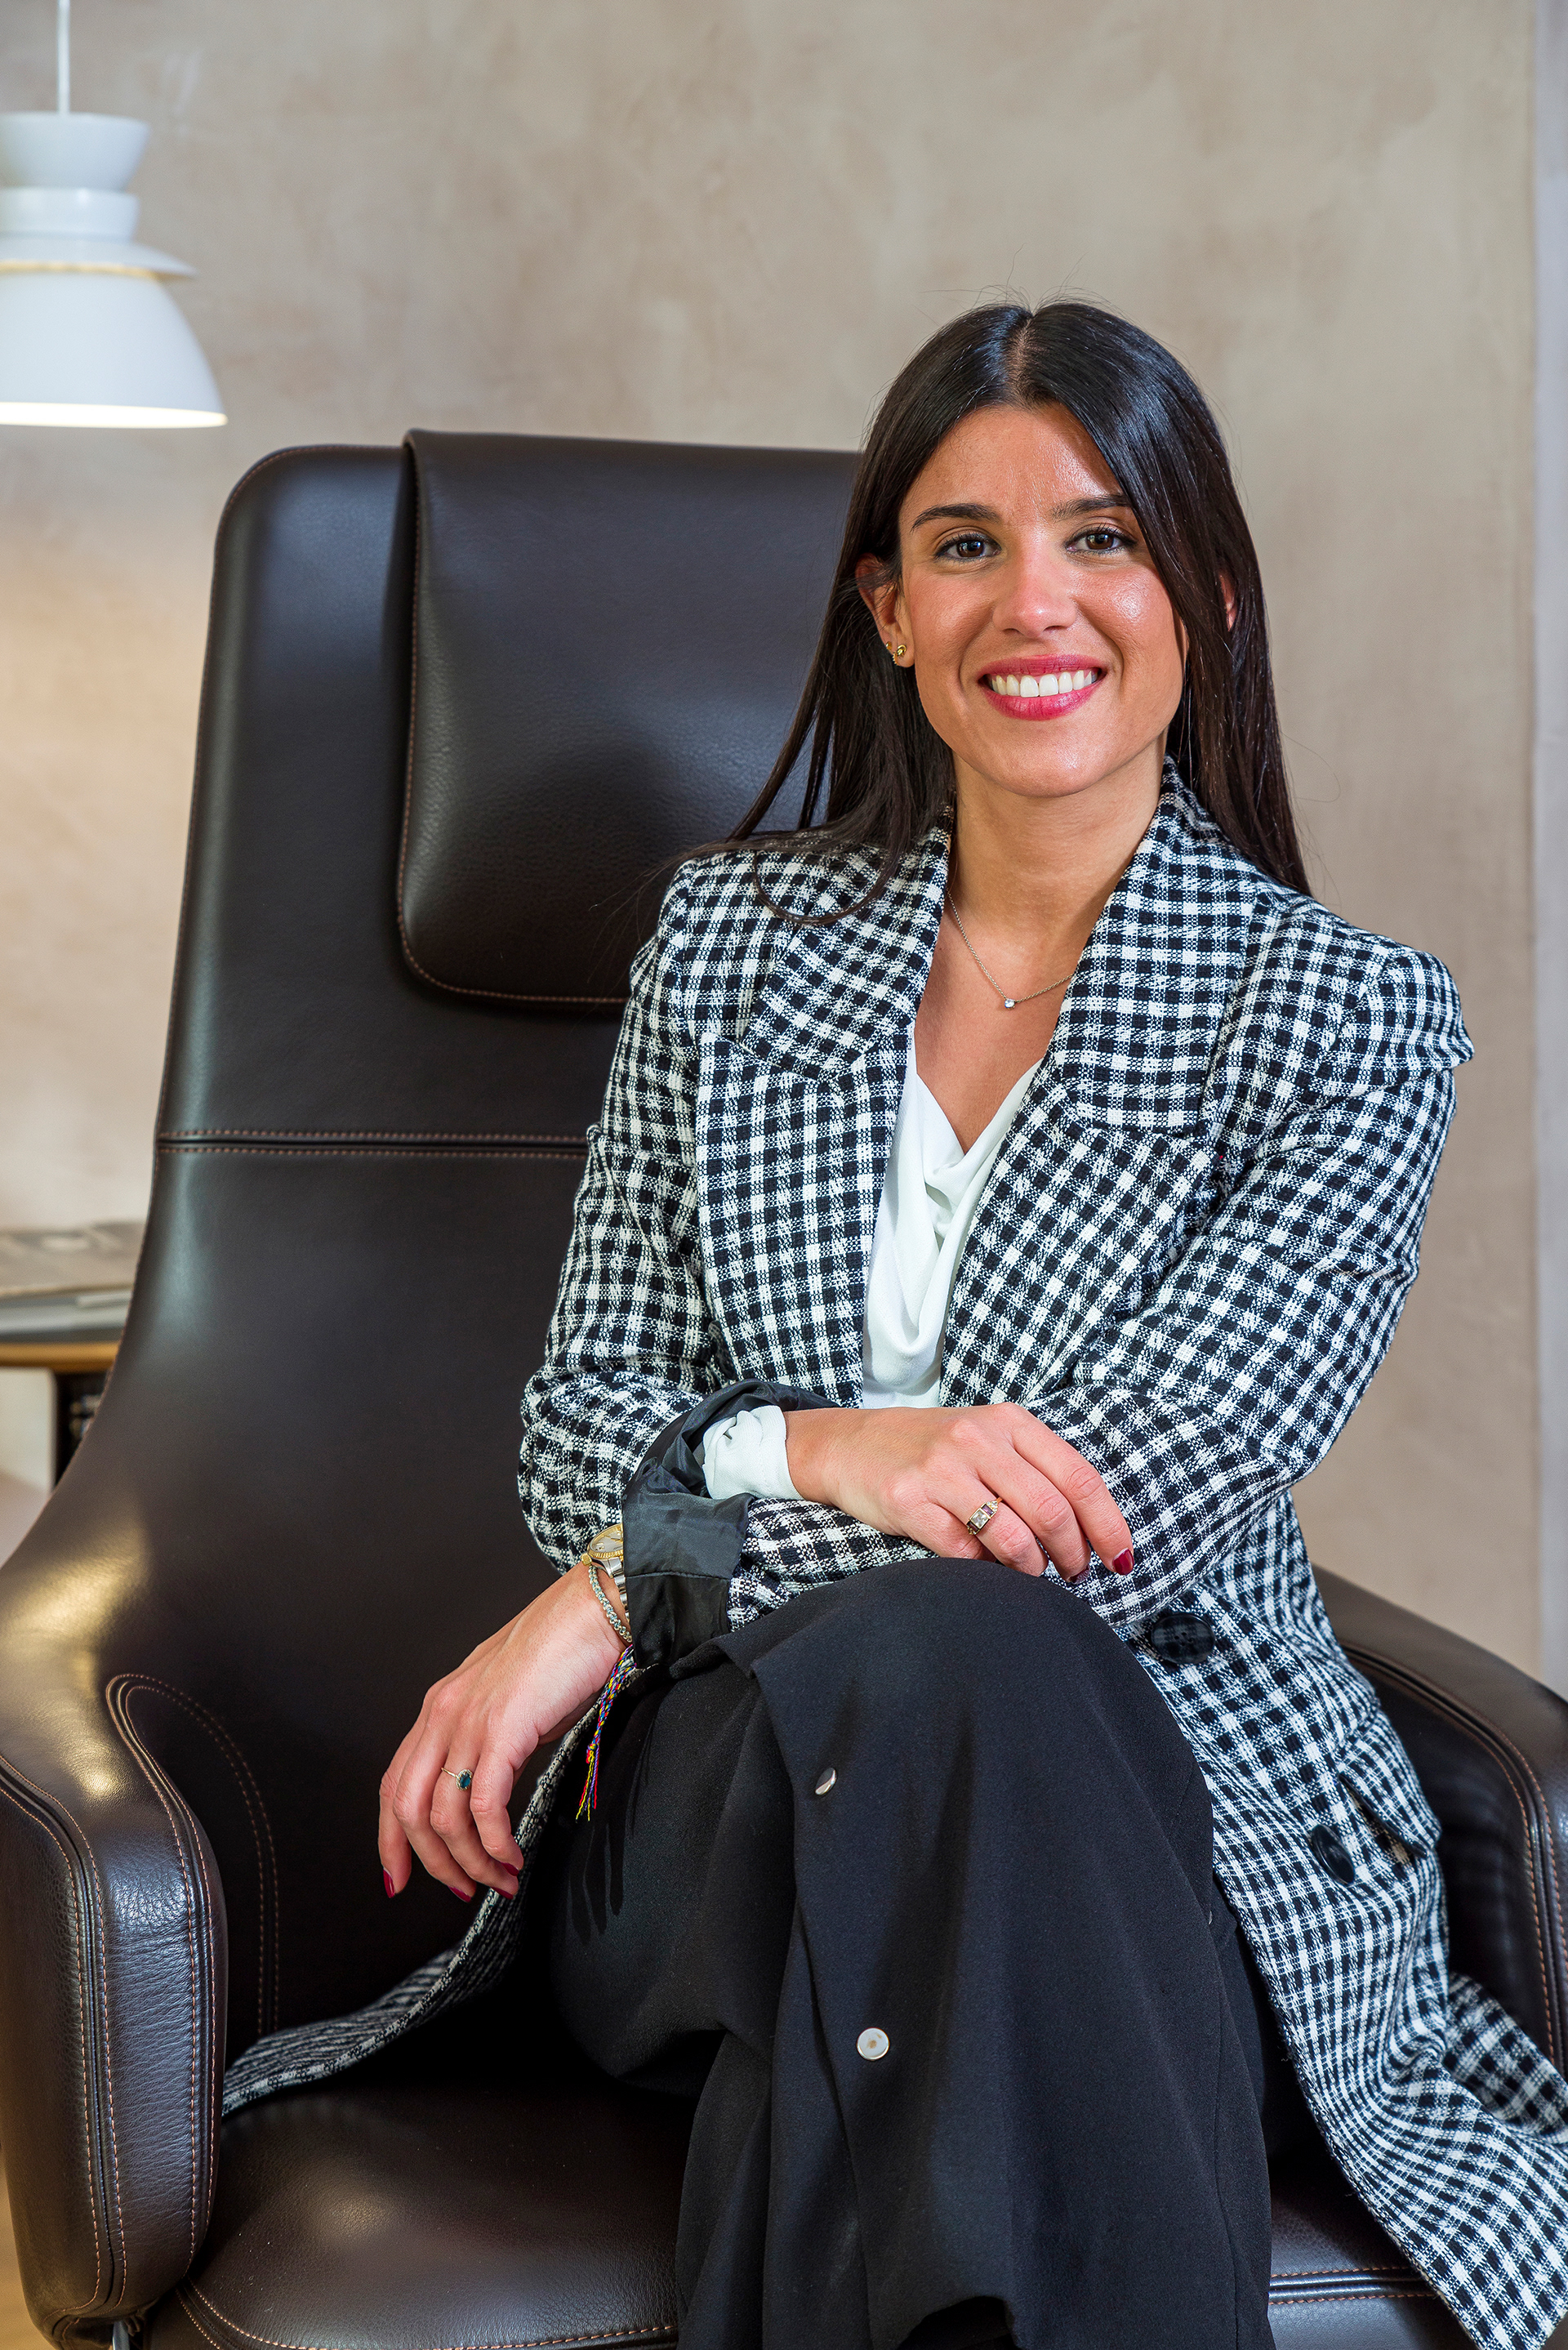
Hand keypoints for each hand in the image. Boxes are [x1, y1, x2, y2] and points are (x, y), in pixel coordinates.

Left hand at [378, 1561, 624, 1901]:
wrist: (594, 1609)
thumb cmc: (562, 1650)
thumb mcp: (508, 1699)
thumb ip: (488, 1739)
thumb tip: (490, 1796)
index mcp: (439, 1706)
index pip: (393, 1784)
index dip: (390, 1839)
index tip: (398, 1878)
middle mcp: (442, 1714)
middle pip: (407, 1808)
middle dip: (431, 1863)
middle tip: (463, 1891)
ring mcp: (469, 1721)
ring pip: (444, 1816)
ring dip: (472, 1862)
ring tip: (501, 1880)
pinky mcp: (502, 1729)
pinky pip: (484, 1806)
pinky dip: (495, 1844)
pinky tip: (514, 1855)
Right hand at [783, 1404, 1132, 1582]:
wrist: (852, 1444)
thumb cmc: (934, 1450)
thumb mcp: (989, 1441)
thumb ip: (1036, 1472)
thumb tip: (1092, 1531)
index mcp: (1010, 1423)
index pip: (1078, 1477)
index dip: (1107, 1524)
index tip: (1120, 1558)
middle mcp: (978, 1439)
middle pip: (1051, 1511)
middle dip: (1072, 1555)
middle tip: (1072, 1574)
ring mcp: (941, 1468)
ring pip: (1012, 1537)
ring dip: (1031, 1569)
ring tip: (1030, 1573)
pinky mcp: (908, 1499)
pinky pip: (964, 1552)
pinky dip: (983, 1569)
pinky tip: (983, 1565)